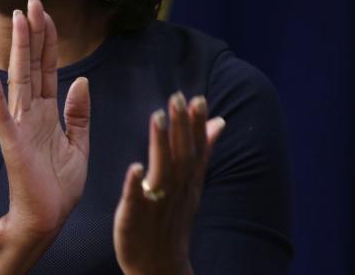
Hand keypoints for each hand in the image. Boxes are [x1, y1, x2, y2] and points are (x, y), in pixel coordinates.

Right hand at [0, 0, 90, 241]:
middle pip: (32, 64)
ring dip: (18, 50)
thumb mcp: (79, 144)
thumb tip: (82, 80)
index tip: (45, 11)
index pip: (47, 66)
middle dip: (33, 32)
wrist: (48, 219)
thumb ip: (78, 113)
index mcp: (47, 110)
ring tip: (18, 21)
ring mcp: (19, 125)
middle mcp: (31, 111)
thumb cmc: (59, 186)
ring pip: (19, 79)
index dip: (47, 39)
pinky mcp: (13, 144)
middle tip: (32, 1)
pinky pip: (3, 117)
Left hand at [112, 92, 225, 274]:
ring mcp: (157, 204)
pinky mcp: (135, 217)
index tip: (198, 98)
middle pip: (182, 155)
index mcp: (188, 181)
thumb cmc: (172, 217)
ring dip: (160, 144)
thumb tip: (219, 121)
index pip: (196, 149)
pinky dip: (136, 184)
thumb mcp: (192, 184)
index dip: (197, 124)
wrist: (159, 265)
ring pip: (161, 171)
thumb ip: (203, 151)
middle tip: (177, 97)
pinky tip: (134, 167)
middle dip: (181, 127)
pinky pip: (136, 199)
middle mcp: (177, 190)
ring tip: (157, 117)